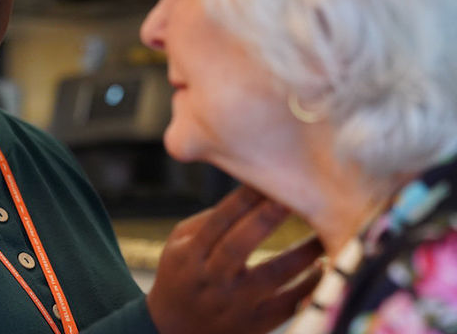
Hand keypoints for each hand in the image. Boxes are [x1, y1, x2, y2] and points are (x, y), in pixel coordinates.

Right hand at [145, 186, 322, 333]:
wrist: (175, 330)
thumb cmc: (181, 275)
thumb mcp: (178, 245)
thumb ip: (206, 220)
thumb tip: (247, 196)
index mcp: (190, 255)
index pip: (218, 221)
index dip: (243, 198)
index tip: (266, 180)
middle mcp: (211, 280)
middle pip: (240, 245)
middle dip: (268, 218)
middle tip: (295, 197)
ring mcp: (233, 306)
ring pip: (272, 275)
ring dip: (303, 252)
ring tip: (323, 232)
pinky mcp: (255, 326)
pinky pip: (289, 305)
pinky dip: (310, 285)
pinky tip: (322, 266)